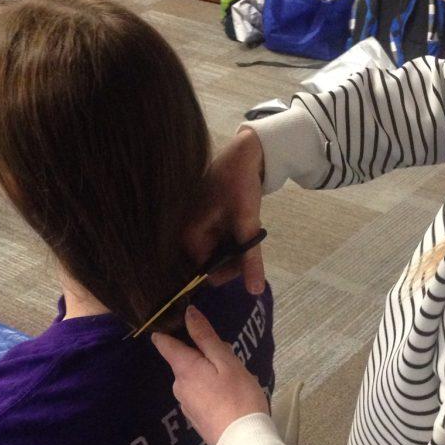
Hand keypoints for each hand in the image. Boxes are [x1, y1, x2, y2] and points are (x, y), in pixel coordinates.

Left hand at [152, 306, 268, 444]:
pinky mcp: (195, 419)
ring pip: (193, 377)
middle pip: (183, 360)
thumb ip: (206, 338)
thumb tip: (188, 313)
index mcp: (184, 369)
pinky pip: (199, 394)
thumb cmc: (239, 397)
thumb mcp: (227, 362)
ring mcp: (186, 405)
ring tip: (234, 377)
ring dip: (208, 372)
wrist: (244, 444)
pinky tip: (230, 394)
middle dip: (201, 353)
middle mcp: (178, 386)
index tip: (180, 319)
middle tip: (228, 354)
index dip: (168, 329)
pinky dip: (210, 388)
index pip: (164, 343)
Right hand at [185, 129, 265, 294]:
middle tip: (252, 241)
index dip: (231, 273)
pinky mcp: (208, 221)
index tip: (250, 262)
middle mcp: (188, 234)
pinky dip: (234, 238)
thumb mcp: (247, 224)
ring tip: (248, 229)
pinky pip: (221, 240)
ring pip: (219, 252)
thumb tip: (255, 292)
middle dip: (235, 260)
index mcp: (190, 236)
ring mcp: (198, 227)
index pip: (208, 273)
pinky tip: (243, 224)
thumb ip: (250, 259)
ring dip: (237, 248)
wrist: (243, 152)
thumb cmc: (240, 185)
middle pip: (213, 264)